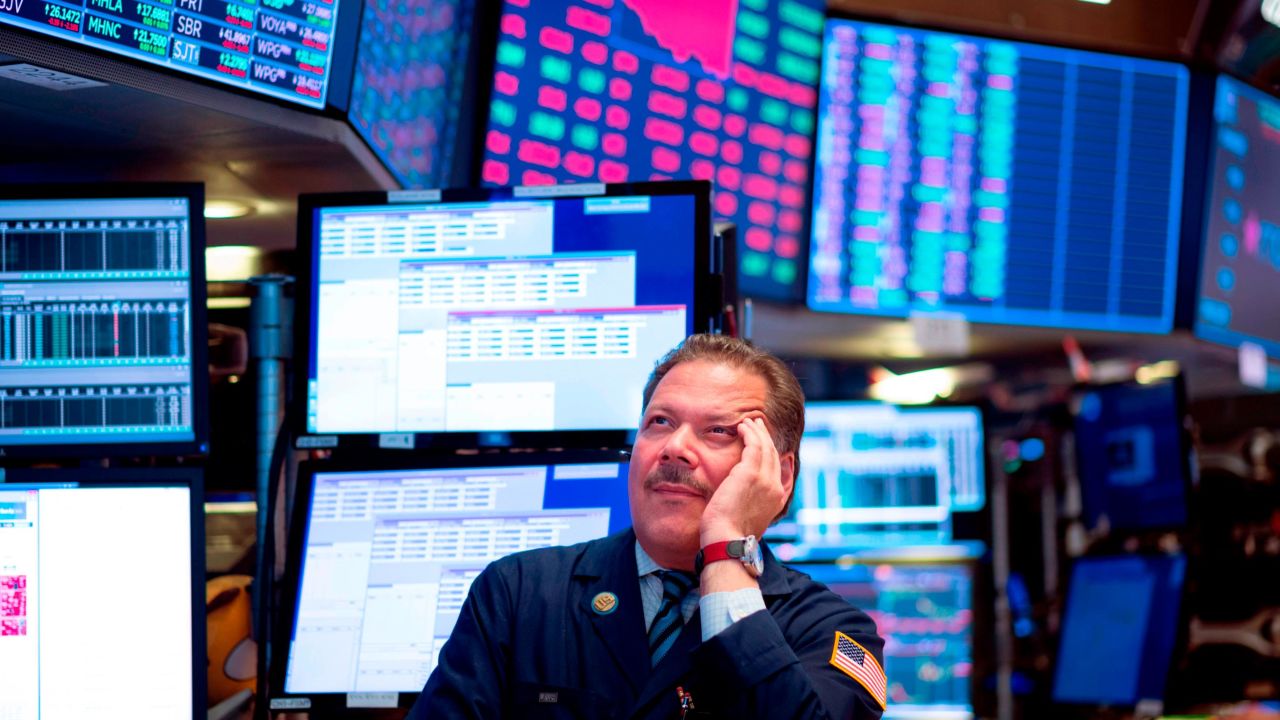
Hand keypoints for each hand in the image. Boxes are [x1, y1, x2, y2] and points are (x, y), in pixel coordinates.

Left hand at [699, 416, 789, 545]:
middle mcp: (775, 488)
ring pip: (765, 447)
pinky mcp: (750, 473)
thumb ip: (750, 504)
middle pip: (774, 454)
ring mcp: (765, 480)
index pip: (782, 471)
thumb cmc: (729, 534)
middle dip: (766, 438)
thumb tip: (741, 498)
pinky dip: (749, 433)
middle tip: (757, 425)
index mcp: (777, 500)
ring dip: (757, 431)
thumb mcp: (747, 518)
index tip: (770, 444)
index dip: (776, 454)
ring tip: (748, 422)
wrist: (727, 540)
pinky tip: (742, 426)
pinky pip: (753, 445)